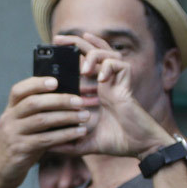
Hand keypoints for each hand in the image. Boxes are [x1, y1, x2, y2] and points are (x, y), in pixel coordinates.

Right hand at [0, 77, 89, 187]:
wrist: (4, 173)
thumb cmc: (21, 145)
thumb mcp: (23, 127)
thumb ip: (37, 114)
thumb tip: (65, 99)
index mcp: (9, 110)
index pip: (18, 90)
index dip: (36, 83)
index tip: (56, 81)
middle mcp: (8, 120)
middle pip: (34, 103)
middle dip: (59, 100)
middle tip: (79, 101)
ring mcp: (13, 135)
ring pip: (42, 121)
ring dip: (66, 117)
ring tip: (84, 117)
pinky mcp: (20, 150)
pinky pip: (46, 140)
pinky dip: (65, 135)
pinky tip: (78, 133)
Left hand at [51, 33, 171, 158]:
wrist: (139, 146)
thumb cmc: (117, 142)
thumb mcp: (85, 142)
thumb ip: (68, 143)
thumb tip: (48, 148)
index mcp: (97, 90)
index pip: (85, 64)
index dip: (73, 54)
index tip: (55, 51)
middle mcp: (107, 82)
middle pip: (94, 50)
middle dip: (75, 41)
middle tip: (56, 38)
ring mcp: (118, 82)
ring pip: (107, 53)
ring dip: (93, 56)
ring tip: (83, 70)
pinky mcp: (128, 84)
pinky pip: (119, 64)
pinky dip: (108, 67)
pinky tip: (102, 80)